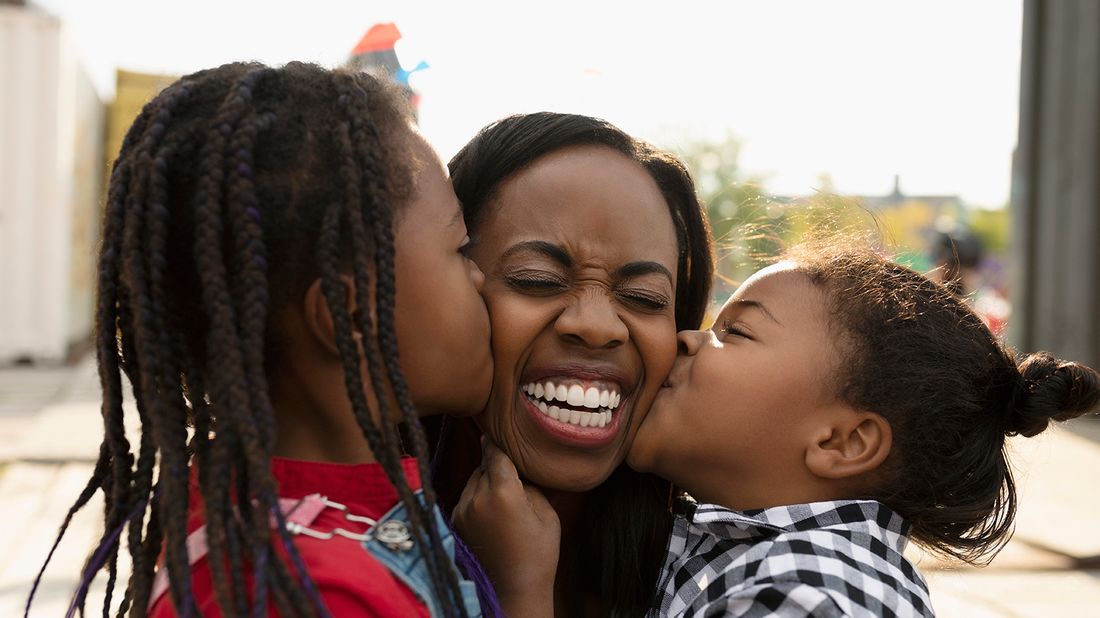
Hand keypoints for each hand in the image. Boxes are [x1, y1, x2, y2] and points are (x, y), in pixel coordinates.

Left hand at [453, 438, 558, 615]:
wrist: (515, 589)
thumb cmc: (538, 552)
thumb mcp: (546, 512)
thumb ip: (529, 484)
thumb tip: (517, 468)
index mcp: (502, 491)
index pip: (495, 452)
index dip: (498, 440)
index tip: (499, 429)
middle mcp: (476, 497)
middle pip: (483, 465)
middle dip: (496, 465)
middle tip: (513, 472)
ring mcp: (462, 509)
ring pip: (473, 480)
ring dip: (486, 481)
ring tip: (505, 496)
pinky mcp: (456, 521)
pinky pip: (467, 496)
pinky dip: (478, 497)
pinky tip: (494, 511)